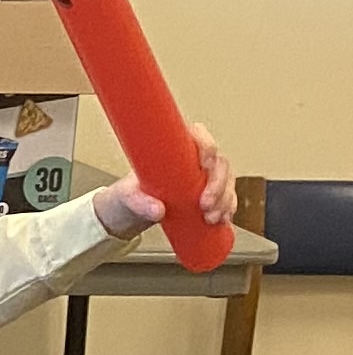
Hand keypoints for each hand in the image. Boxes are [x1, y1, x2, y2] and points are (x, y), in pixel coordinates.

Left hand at [95, 122, 234, 238]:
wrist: (133, 208)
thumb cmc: (131, 191)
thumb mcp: (127, 195)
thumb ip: (139, 202)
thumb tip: (157, 210)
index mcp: (175, 147)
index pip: (198, 135)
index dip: (206, 145)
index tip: (204, 162)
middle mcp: (194, 158)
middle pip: (219, 163)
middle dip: (218, 184)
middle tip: (205, 204)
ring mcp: (205, 176)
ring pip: (227, 182)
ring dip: (225, 200)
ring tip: (210, 218)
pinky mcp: (210, 193)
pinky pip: (228, 198)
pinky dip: (228, 209)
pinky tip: (223, 219)